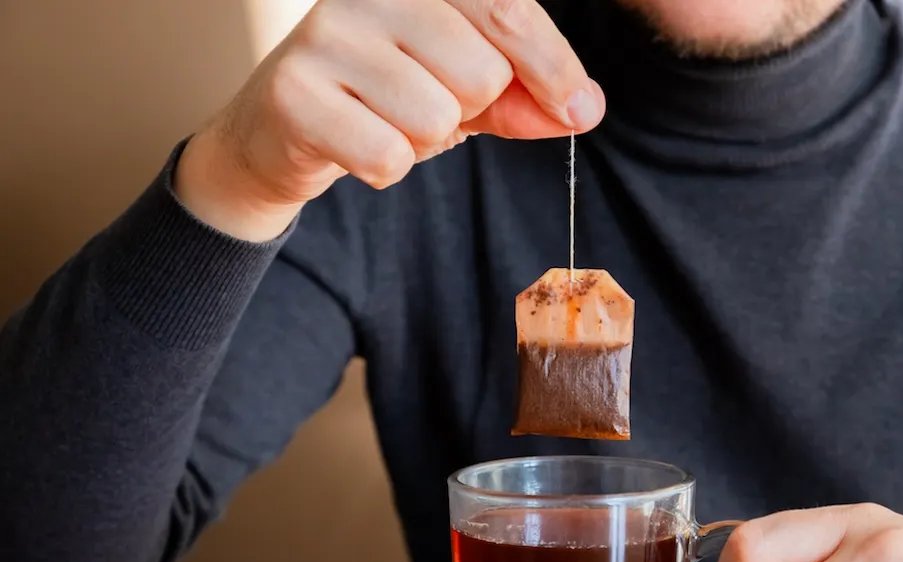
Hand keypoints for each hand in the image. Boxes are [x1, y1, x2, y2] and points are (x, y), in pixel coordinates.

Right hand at [174, 0, 604, 240]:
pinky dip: (386, 167)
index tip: (581, 109)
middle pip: (481, 72)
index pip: (507, 10)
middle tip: (429, 103)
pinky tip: (358, 143)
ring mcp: (325, 35)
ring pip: (436, 117)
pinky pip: (388, 156)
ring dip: (424, 141)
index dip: (553, 66)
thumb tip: (583, 110)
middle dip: (471, 108)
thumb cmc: (385, 95)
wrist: (281, 127)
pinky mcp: (295, 92)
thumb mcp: (464, 87)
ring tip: (388, 121)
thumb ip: (524, 95)